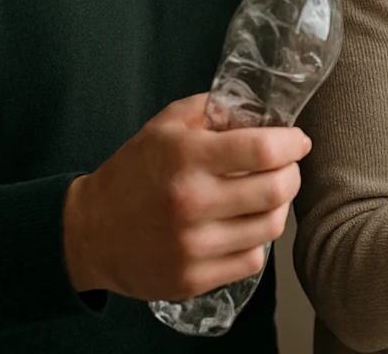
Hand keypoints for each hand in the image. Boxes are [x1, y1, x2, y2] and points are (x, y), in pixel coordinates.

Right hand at [62, 93, 310, 300]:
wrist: (89, 232)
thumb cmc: (132, 173)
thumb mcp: (165, 125)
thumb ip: (212, 109)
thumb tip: (260, 110)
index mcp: (186, 158)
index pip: (264, 150)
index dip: (292, 143)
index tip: (297, 141)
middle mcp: (191, 203)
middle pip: (277, 190)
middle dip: (292, 174)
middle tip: (286, 168)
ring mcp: (192, 246)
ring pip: (271, 227)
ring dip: (278, 208)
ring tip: (266, 197)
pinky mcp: (192, 279)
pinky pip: (252, 261)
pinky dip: (256, 242)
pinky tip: (243, 227)